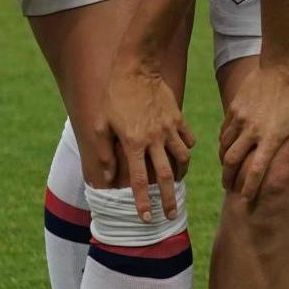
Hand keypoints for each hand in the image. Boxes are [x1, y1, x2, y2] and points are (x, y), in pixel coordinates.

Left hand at [100, 66, 194, 220]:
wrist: (137, 70)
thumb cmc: (114, 98)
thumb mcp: (100, 125)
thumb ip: (105, 153)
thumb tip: (108, 177)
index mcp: (133, 144)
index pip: (140, 180)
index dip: (143, 201)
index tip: (147, 218)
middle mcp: (154, 139)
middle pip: (166, 176)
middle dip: (169, 199)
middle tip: (172, 215)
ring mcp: (169, 129)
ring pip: (182, 159)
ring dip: (180, 175)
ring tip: (177, 183)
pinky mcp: (178, 118)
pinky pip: (188, 139)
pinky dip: (187, 150)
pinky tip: (182, 154)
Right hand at [218, 56, 288, 202]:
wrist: (282, 66)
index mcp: (272, 137)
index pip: (256, 169)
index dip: (249, 187)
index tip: (245, 199)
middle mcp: (252, 130)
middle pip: (231, 162)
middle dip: (227, 178)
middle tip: (228, 187)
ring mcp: (240, 119)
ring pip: (224, 147)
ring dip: (224, 161)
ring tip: (227, 169)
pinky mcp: (233, 109)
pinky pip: (224, 132)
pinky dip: (224, 143)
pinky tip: (228, 148)